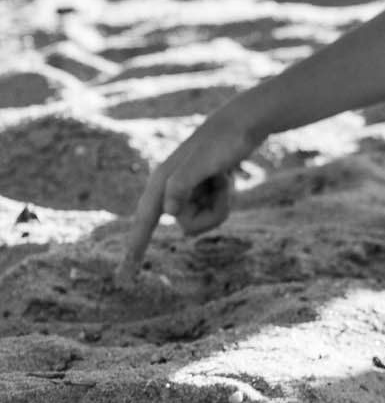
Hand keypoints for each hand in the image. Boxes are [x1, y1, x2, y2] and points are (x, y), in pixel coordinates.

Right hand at [120, 103, 264, 282]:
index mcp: (161, 184)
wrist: (242, 123)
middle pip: (188, 225)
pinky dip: (225, 197)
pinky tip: (227, 177)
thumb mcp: (202, 163)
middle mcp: (168, 191)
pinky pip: (213, 210)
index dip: (134, 250)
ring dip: (221, 203)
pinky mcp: (200, 192)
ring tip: (225, 177)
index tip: (124, 279)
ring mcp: (185, 192)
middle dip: (212, 211)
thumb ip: (181, 185)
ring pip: (204, 220)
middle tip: (220, 179)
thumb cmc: (221, 142)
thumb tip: (168, 213)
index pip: (144, 223)